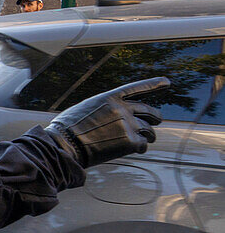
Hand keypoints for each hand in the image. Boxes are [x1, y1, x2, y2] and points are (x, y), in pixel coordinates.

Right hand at [45, 77, 168, 166]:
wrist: (65, 145)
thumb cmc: (68, 129)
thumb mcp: (85, 109)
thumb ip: (104, 108)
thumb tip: (114, 114)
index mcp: (110, 97)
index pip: (136, 88)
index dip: (153, 84)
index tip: (167, 82)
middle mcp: (122, 109)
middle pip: (149, 110)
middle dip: (156, 116)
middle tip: (158, 120)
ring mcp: (128, 125)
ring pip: (148, 129)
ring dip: (149, 135)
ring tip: (148, 140)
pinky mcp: (130, 142)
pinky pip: (142, 144)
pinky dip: (140, 147)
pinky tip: (135, 150)